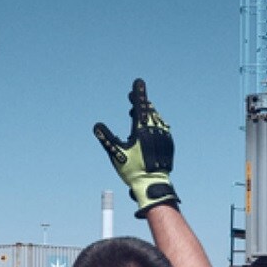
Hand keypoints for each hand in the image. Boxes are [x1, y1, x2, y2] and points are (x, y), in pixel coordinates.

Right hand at [94, 78, 178, 217]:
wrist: (152, 183)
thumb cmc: (133, 169)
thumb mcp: (116, 153)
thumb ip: (106, 138)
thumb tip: (97, 125)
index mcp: (142, 130)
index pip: (140, 106)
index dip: (138, 94)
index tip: (138, 82)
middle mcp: (155, 130)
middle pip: (149, 111)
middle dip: (141, 103)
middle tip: (134, 97)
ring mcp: (164, 137)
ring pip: (156, 119)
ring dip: (148, 113)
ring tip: (138, 110)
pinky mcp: (169, 144)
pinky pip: (162, 128)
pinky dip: (155, 123)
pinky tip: (150, 125)